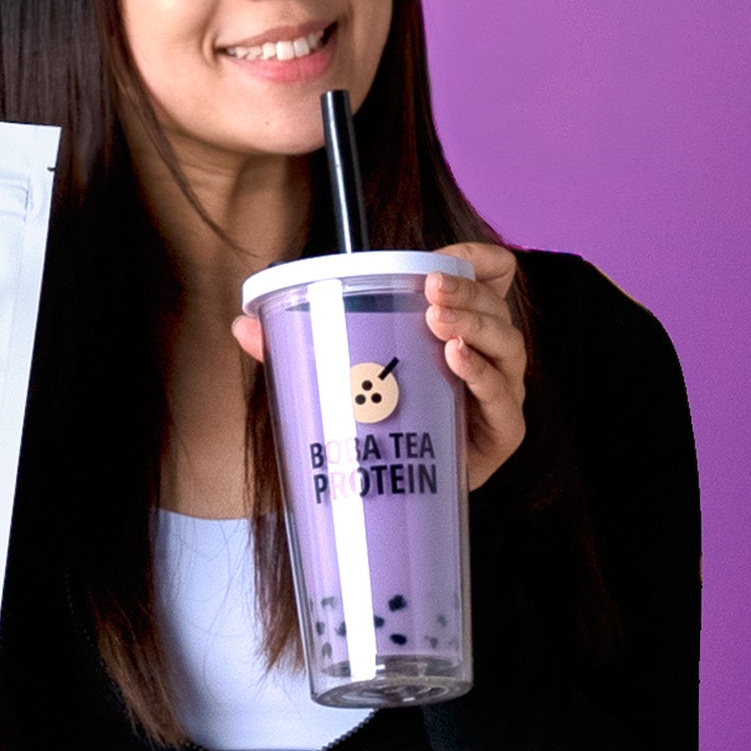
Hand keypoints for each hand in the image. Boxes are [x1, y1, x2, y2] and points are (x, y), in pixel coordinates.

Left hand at [231, 239, 525, 490]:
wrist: (395, 495)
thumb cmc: (375, 421)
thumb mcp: (337, 372)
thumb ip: (295, 348)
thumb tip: (242, 326)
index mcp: (457, 325)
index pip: (490, 277)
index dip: (476, 259)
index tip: (445, 256)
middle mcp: (486, 354)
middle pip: (496, 307)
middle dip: (466, 292)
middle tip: (430, 289)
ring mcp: (497, 394)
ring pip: (508, 347)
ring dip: (476, 327)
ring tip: (439, 321)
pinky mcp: (499, 436)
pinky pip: (506, 404)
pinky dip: (485, 378)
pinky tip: (457, 362)